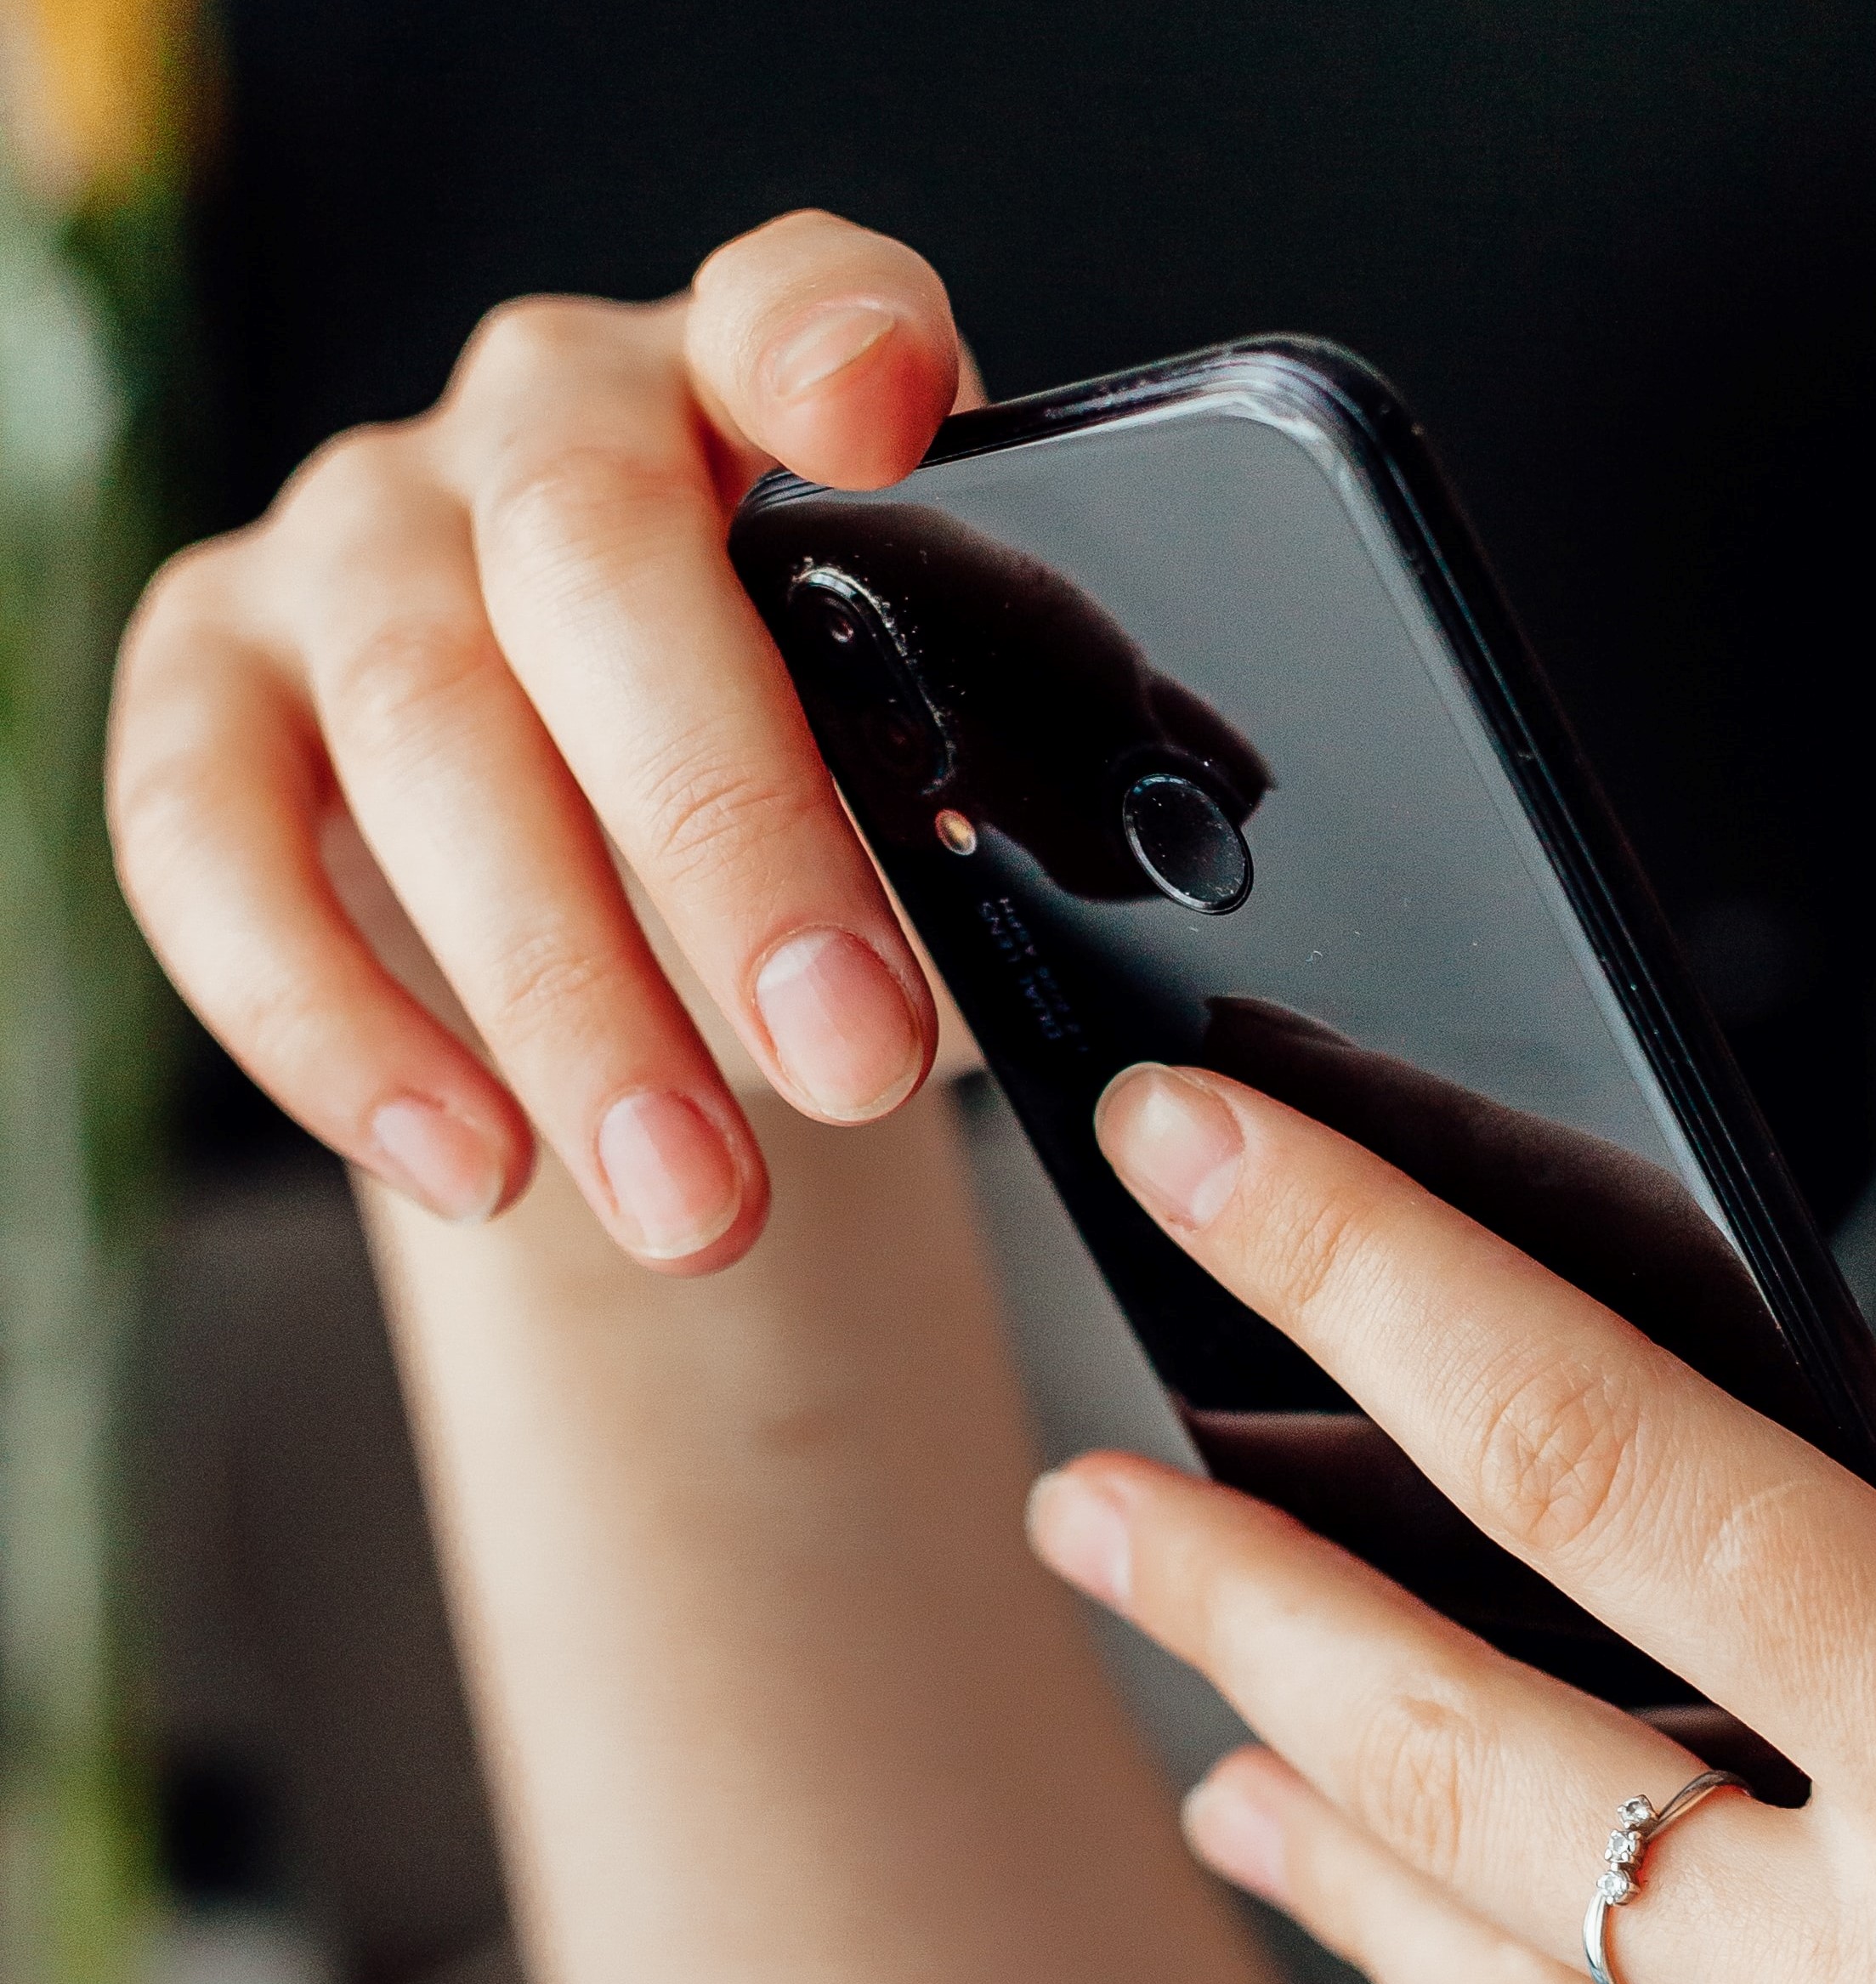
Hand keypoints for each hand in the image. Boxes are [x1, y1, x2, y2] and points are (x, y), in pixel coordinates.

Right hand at [109, 212, 971, 1267]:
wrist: (650, 916)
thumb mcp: (948, 804)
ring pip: (421, 727)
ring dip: (567, 995)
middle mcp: (543, 425)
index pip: (798, 307)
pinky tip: (477, 1168)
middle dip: (729, 839)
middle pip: (592, 566)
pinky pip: (212, 841)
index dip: (828, 341)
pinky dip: (337, 1026)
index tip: (878, 415)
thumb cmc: (833, 827)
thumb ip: (1004, 807)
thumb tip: (1084, 927)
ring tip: (700, 1204)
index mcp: (762, 403)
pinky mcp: (211, 682)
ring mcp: (357, 540)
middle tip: (853, 1067)